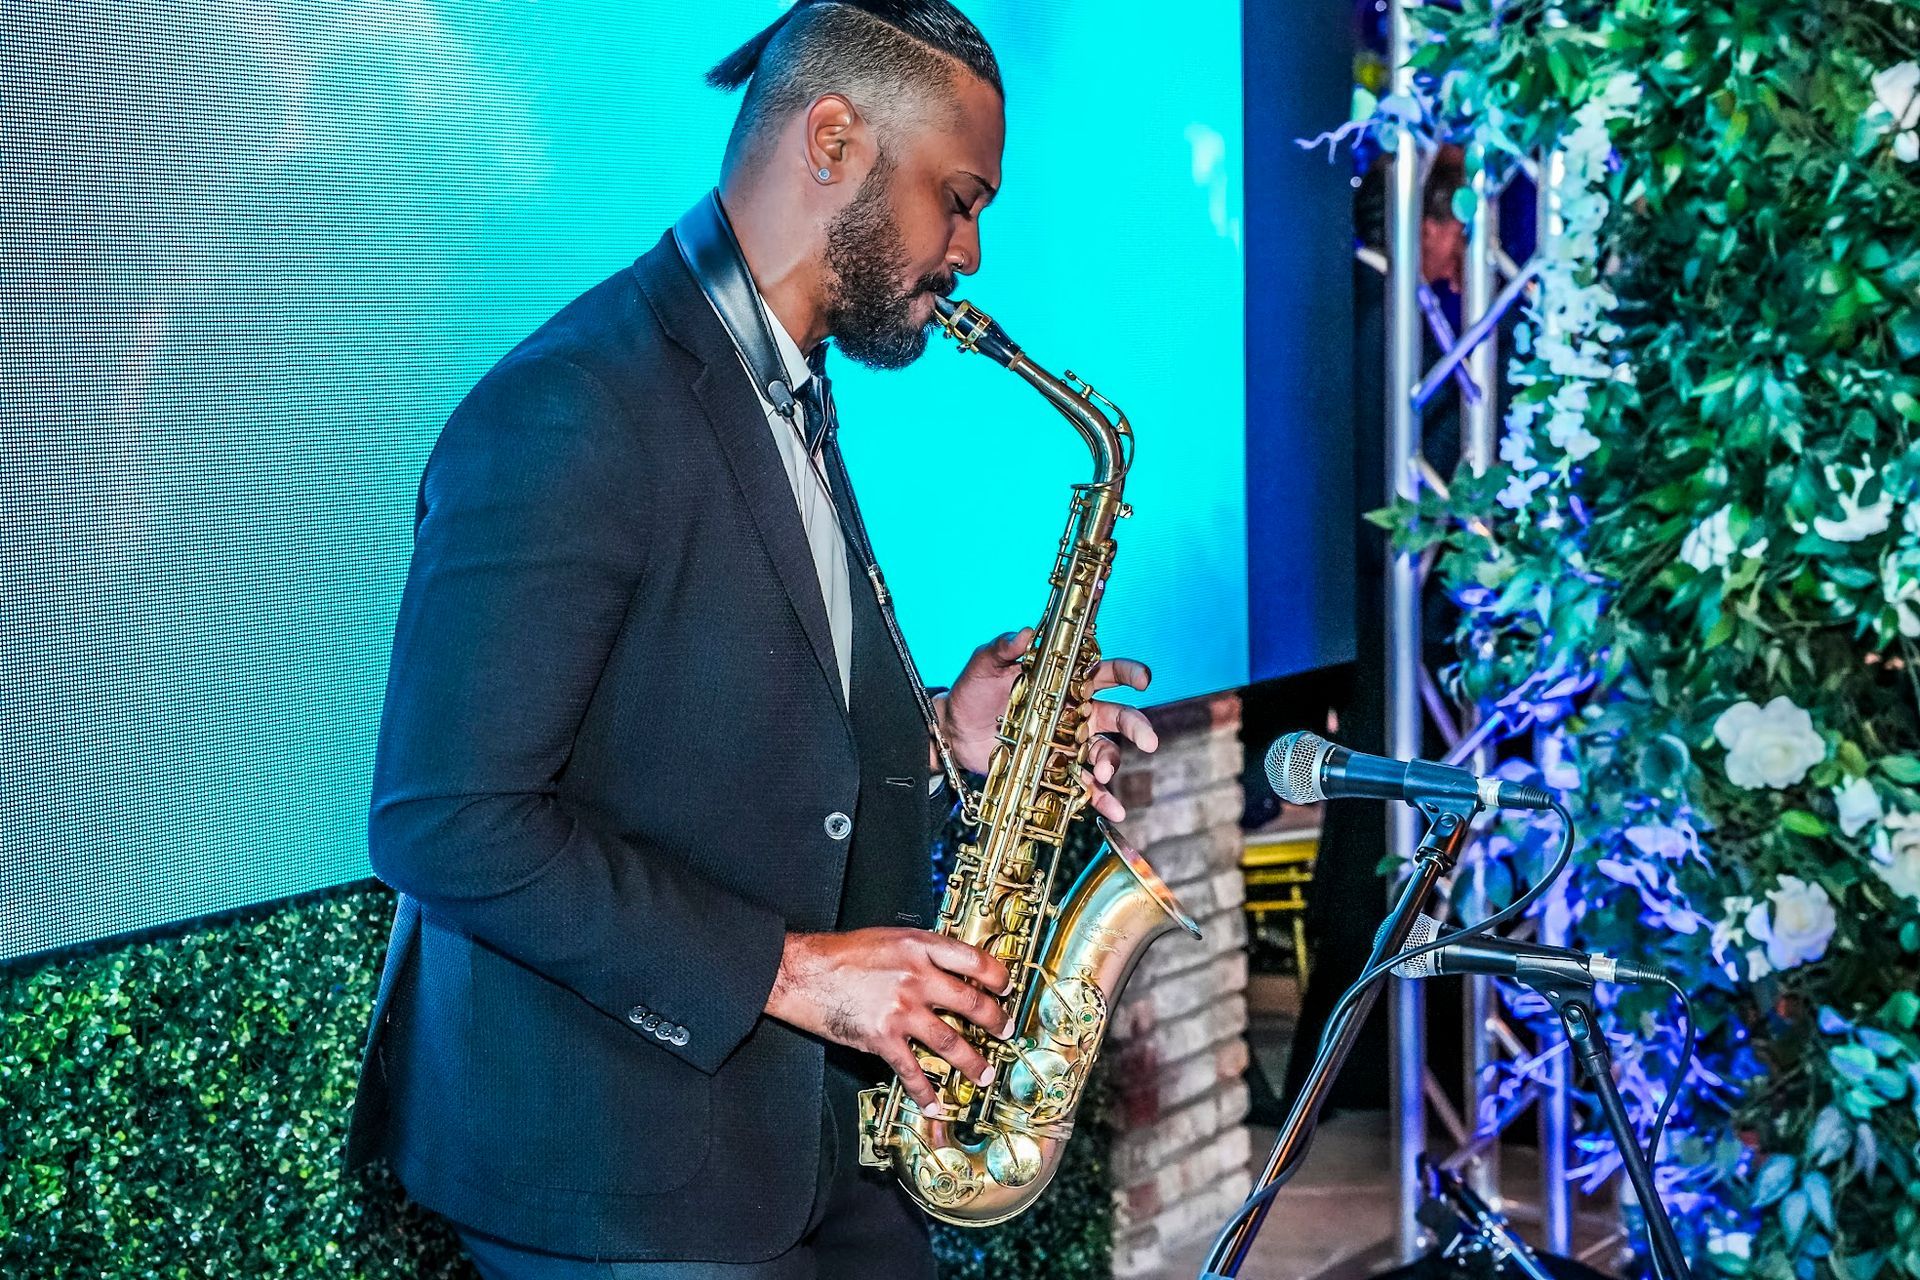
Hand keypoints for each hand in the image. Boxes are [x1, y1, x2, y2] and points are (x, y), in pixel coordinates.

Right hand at [764, 928, 1012, 1111]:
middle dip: (995, 1021)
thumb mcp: (888, 938)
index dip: (997, 976)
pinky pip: (912, 1070)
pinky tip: (934, 1103)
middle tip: (1005, 1031)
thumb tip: (947, 970)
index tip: (1006, 987)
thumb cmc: (839, 954)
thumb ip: (919, 953)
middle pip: (972, 1002)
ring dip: (972, 1061)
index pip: (974, 960)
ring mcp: (901, 1009)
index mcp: (919, 946)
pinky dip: (925, 1091)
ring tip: (984, 1073)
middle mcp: (916, 977)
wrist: (801, 972)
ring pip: (951, 1041)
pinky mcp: (882, 1037)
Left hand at [939, 628, 1160, 820]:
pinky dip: (1101, 798)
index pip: (1104, 673)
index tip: (1143, 679)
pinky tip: (1114, 810)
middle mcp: (1074, 711)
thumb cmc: (972, 692)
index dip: (1128, 673)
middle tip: (1148, 740)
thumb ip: (1003, 648)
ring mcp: (1067, 742)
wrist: (953, 732)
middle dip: (1136, 726)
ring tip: (1102, 774)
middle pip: (1117, 716)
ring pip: (1104, 751)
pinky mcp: (1056, 769)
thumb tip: (1024, 633)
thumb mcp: (984, 666)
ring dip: (1110, 763)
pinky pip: (1084, 784)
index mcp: (1064, 682)